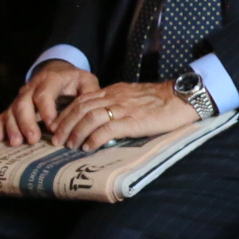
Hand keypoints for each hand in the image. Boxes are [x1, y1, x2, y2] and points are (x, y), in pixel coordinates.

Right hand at [0, 59, 99, 144]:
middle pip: (24, 103)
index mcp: (50, 80)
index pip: (45, 94)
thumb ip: (89, 93)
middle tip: (33, 140)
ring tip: (16, 142)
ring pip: (12, 110)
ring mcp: (21, 97)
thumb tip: (91, 110)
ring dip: (13, 127)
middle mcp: (32, 87)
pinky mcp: (15, 106)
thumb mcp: (86, 81)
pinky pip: (4, 115)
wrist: (57, 71)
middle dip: (27, 122)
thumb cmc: (74, 80)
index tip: (52, 126)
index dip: (46, 110)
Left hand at [49, 81, 199, 150]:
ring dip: (76, 132)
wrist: (181, 98)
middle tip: (58, 139)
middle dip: (65, 124)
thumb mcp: (134, 96)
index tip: (59, 126)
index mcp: (114, 91)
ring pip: (90, 117)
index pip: (82, 99)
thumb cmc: (161, 100)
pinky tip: (89, 147)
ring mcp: (123, 108)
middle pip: (81, 108)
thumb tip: (104, 117)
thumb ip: (118, 103)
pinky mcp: (133, 120)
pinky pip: (107, 128)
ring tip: (70, 145)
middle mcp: (115, 97)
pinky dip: (94, 138)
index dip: (67, 113)